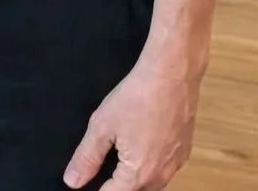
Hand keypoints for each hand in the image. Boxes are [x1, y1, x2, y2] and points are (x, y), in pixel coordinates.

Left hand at [65, 55, 199, 189]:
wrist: (172, 77)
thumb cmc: (136, 99)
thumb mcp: (101, 127)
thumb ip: (87, 157)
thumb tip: (73, 181)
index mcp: (139, 173)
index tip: (85, 186)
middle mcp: (162, 174)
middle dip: (119, 188)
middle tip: (101, 178)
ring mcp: (177, 163)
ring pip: (154, 184)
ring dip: (136, 182)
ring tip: (117, 171)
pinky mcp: (185, 151)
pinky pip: (165, 171)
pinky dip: (151, 171)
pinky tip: (140, 156)